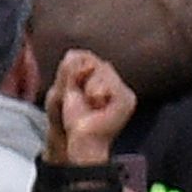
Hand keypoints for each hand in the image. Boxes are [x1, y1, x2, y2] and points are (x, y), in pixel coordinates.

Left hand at [45, 48, 134, 164]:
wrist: (80, 138)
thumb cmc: (73, 119)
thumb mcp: (66, 88)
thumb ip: (69, 70)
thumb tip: (73, 53)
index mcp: (104, 83)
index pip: (90, 59)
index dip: (77, 67)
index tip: (73, 85)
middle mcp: (117, 86)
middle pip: (98, 63)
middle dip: (82, 76)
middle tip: (83, 97)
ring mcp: (124, 93)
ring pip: (104, 69)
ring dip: (90, 85)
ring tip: (90, 102)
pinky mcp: (125, 100)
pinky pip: (109, 83)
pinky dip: (98, 91)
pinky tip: (96, 103)